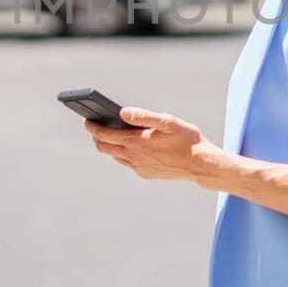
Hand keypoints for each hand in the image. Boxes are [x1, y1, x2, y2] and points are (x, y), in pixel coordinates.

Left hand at [83, 106, 218, 183]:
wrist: (201, 164)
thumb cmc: (187, 139)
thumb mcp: (168, 122)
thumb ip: (143, 116)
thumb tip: (121, 113)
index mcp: (137, 142)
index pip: (105, 135)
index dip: (93, 127)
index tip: (86, 120)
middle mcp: (134, 157)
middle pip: (104, 148)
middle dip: (97, 136)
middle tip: (94, 126)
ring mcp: (139, 167)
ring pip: (115, 156)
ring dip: (109, 145)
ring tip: (109, 133)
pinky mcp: (146, 173)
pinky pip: (127, 163)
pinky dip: (122, 153)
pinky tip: (129, 145)